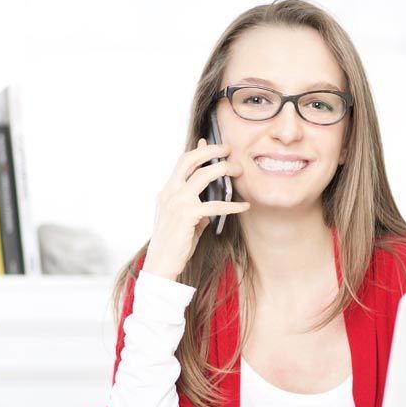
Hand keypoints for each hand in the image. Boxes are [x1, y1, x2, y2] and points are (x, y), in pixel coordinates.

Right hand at [142, 138, 249, 280]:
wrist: (161, 263)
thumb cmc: (174, 243)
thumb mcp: (183, 220)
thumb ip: (195, 207)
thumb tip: (212, 202)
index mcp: (166, 192)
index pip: (182, 163)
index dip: (198, 151)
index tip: (211, 143)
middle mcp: (169, 193)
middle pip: (189, 160)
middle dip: (210, 151)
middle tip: (228, 149)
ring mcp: (177, 202)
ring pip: (203, 176)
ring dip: (223, 170)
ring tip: (239, 171)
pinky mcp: (187, 215)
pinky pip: (215, 206)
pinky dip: (232, 205)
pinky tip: (244, 206)